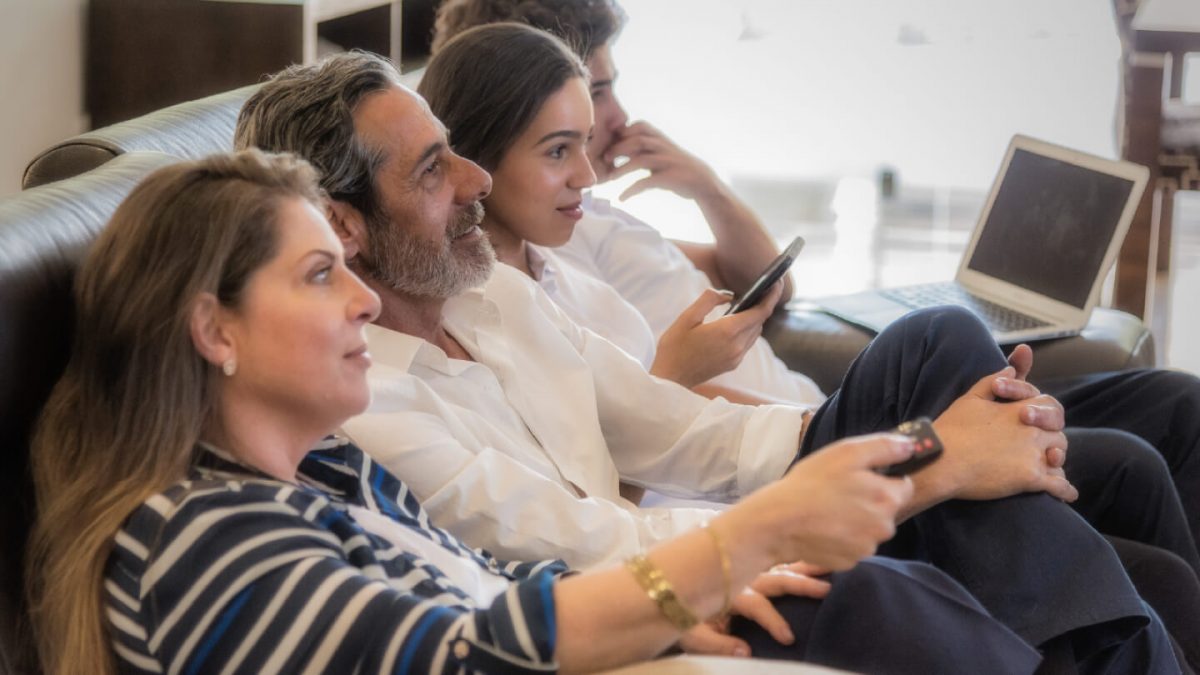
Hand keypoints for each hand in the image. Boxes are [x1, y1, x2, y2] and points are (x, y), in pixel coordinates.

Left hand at [604, 122, 722, 201]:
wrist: (702, 182)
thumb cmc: (676, 166)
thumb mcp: (661, 152)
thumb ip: (643, 148)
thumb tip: (617, 147)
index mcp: (661, 138)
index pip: (640, 126)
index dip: (623, 131)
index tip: (610, 142)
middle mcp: (664, 147)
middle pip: (637, 140)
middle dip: (619, 148)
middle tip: (605, 158)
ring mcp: (667, 162)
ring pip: (640, 160)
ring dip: (622, 169)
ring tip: (610, 178)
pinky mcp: (669, 178)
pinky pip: (647, 182)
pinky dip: (632, 190)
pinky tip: (622, 198)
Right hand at [649, 284, 780, 387]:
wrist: (670, 379)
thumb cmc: (674, 347)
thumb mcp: (686, 317)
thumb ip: (709, 300)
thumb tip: (728, 294)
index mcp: (726, 331)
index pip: (760, 312)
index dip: (771, 297)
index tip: (776, 284)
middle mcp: (736, 346)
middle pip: (759, 322)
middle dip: (763, 305)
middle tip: (762, 289)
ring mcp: (736, 357)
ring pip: (755, 333)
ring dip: (755, 318)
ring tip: (749, 304)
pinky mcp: (733, 364)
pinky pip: (747, 343)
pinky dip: (747, 330)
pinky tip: (737, 323)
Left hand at [677, 562, 831, 656]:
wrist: (665, 590)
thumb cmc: (680, 613)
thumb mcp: (691, 633)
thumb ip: (717, 643)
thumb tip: (746, 652)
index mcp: (727, 592)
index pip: (756, 604)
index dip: (772, 621)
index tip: (789, 638)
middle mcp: (740, 576)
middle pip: (774, 578)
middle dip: (798, 583)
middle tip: (824, 589)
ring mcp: (746, 569)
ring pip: (778, 564)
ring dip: (802, 566)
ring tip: (827, 565)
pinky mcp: (748, 567)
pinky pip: (774, 560)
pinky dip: (793, 559)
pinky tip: (812, 558)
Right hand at [722, 434, 915, 571]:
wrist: (779, 522)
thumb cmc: (811, 484)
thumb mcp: (846, 452)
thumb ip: (884, 447)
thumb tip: (911, 446)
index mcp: (888, 497)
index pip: (903, 485)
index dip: (882, 478)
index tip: (860, 477)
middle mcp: (884, 527)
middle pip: (886, 509)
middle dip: (869, 501)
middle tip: (839, 492)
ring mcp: (866, 547)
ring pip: (869, 529)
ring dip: (855, 520)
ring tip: (827, 510)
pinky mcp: (849, 561)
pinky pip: (853, 546)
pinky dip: (842, 538)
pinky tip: (823, 527)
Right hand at [928, 366, 1076, 502]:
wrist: (942, 460)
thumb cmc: (952, 429)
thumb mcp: (970, 398)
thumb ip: (992, 381)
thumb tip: (1010, 370)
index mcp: (1020, 410)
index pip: (1049, 405)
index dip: (1046, 413)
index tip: (1035, 422)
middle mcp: (1032, 431)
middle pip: (1058, 434)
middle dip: (1052, 441)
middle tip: (1042, 450)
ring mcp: (1033, 455)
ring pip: (1060, 459)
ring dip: (1056, 464)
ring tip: (1051, 469)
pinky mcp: (1030, 479)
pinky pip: (1059, 485)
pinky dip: (1066, 490)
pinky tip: (1068, 494)